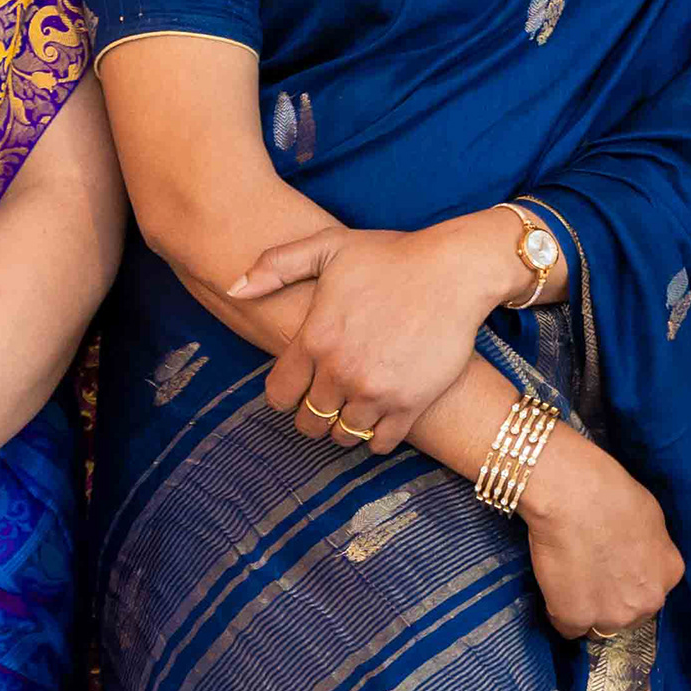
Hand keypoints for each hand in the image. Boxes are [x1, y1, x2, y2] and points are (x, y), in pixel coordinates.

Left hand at [232, 215, 525, 453]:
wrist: (456, 271)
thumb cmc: (393, 255)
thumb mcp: (329, 246)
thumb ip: (276, 266)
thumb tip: (233, 289)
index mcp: (315, 339)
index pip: (279, 394)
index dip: (284, 396)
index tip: (298, 390)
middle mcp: (340, 371)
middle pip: (309, 422)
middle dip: (312, 417)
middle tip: (326, 405)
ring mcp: (375, 391)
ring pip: (343, 436)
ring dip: (344, 428)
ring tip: (353, 411)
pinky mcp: (410, 404)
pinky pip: (381, 443)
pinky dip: (377, 438)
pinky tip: (381, 419)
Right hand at [518, 431, 684, 637]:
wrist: (575, 495)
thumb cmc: (612, 494)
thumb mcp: (650, 521)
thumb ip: (649, 550)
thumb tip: (634, 558)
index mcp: (670, 573)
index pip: (650, 596)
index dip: (627, 586)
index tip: (612, 574)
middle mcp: (648, 602)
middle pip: (628, 616)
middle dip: (611, 602)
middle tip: (589, 577)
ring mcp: (613, 616)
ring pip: (599, 626)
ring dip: (586, 610)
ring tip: (569, 580)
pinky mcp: (577, 620)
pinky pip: (567, 628)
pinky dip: (559, 612)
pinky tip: (555, 587)